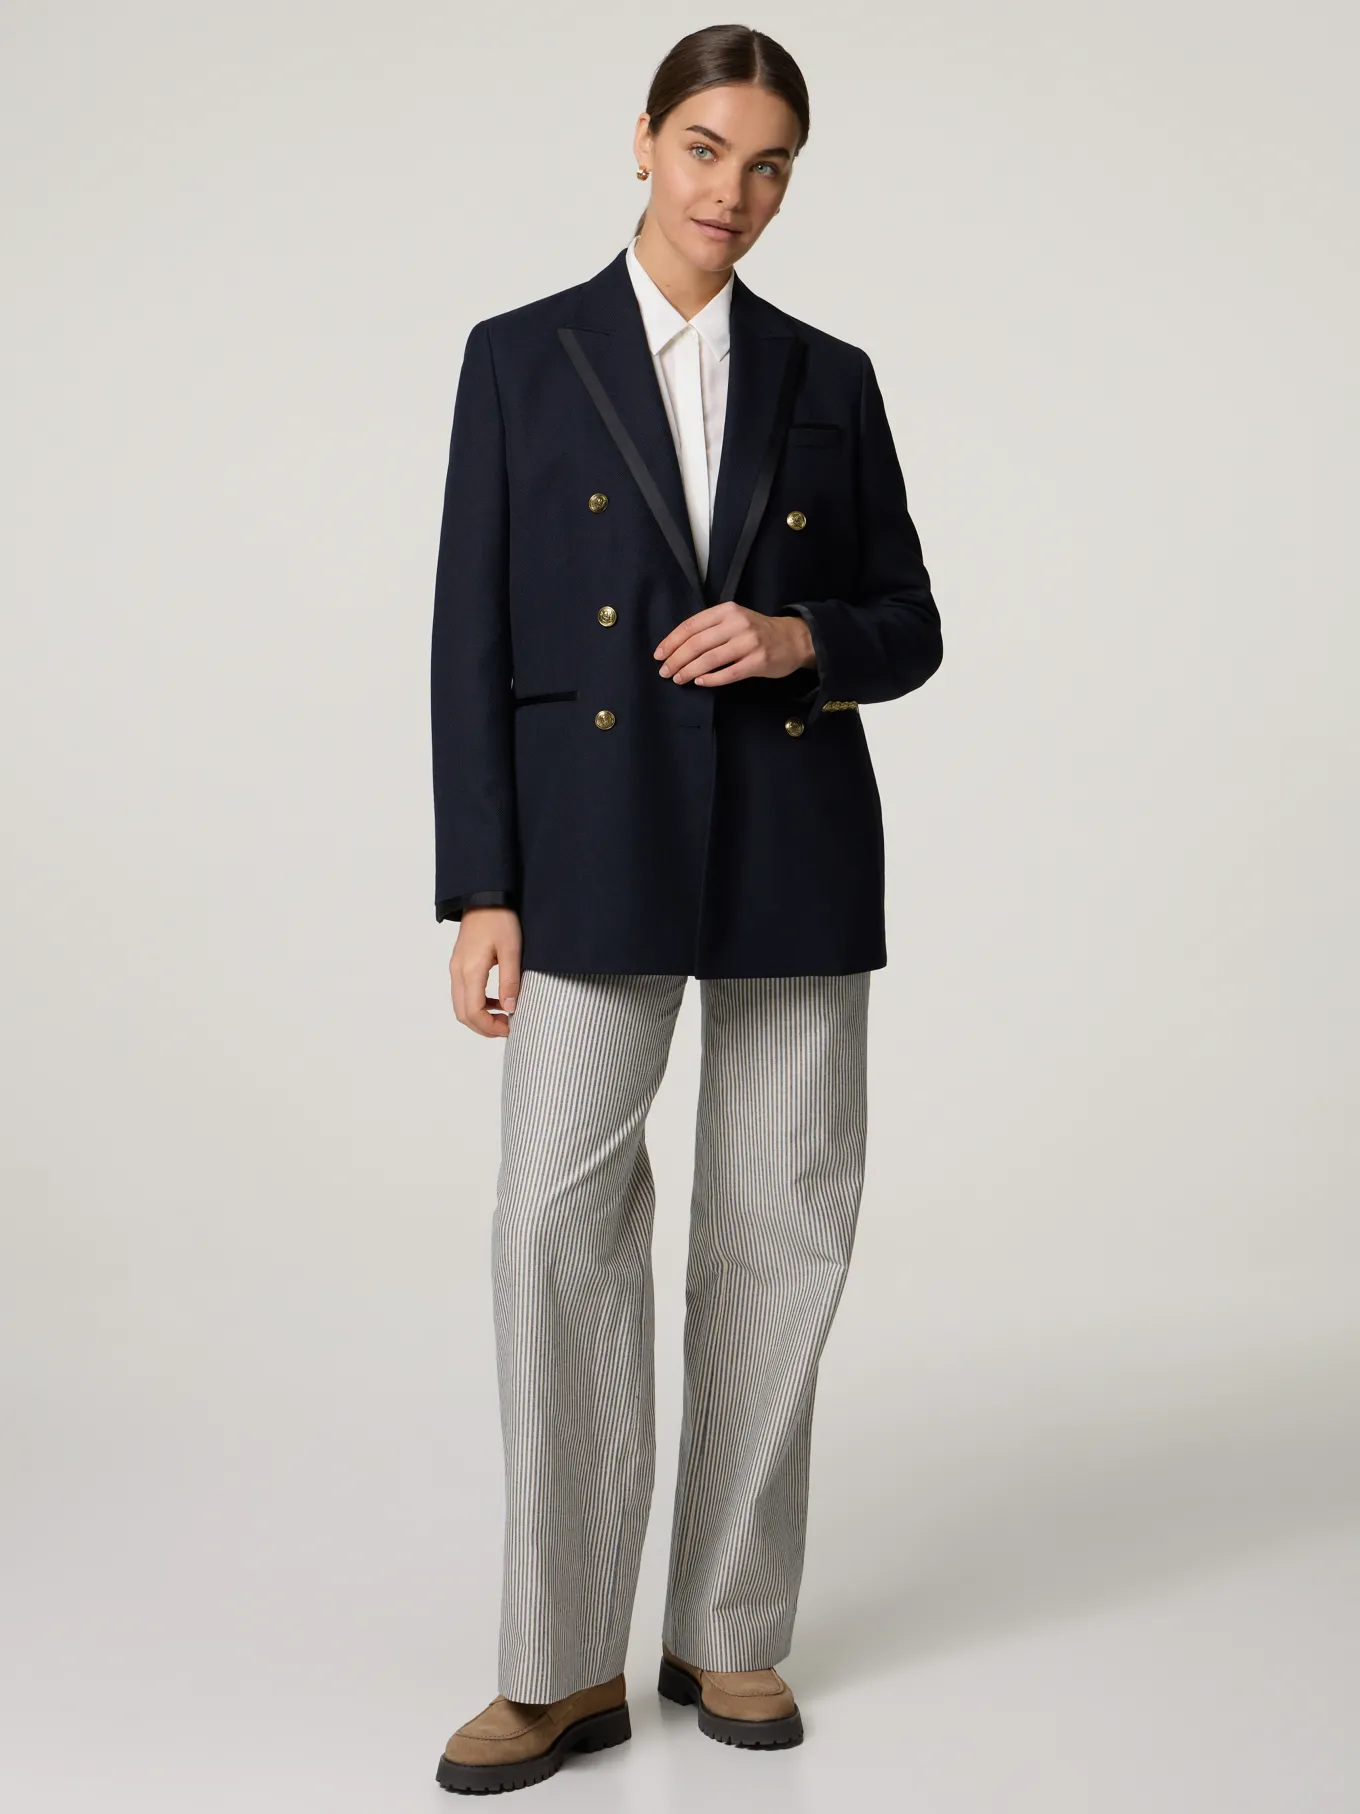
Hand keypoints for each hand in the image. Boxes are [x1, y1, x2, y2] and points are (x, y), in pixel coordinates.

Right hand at [449, 906, 521, 1037]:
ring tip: (504, 1016)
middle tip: (507, 1027)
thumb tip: (510, 1009)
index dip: (490, 1027)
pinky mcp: (459, 964)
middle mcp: (457, 972)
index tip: (510, 1028)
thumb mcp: (512, 950)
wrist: (484, 896)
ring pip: (461, 1005)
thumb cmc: (499, 919)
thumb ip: (510, 981)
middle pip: (463, 1014)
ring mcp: (456, 968)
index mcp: (470, 971)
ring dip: (480, 1016)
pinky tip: (496, 1000)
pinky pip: (463, 993)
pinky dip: (477, 1004)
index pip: (474, 1012)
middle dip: (484, 1027)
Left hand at [654, 603, 815, 687]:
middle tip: (665, 672)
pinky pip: (728, 673)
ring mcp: (749, 643)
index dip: (672, 642)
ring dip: (689, 671)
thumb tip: (676, 647)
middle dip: (676, 659)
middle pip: (697, 644)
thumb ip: (710, 628)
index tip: (659, 655)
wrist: (793, 639)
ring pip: (710, 659)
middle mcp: (737, 624)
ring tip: (678, 679)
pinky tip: (700, 682)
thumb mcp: (734, 619)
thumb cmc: (757, 631)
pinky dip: (711, 679)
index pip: (691, 626)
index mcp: (727, 611)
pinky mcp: (758, 661)